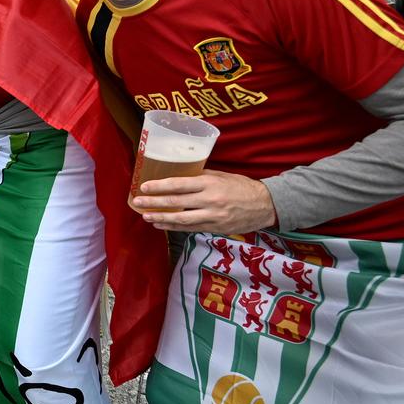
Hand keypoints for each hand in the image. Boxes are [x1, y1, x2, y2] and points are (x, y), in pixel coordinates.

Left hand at [131, 171, 276, 234]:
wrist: (265, 205)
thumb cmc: (241, 186)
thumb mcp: (221, 176)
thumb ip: (200, 176)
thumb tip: (178, 174)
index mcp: (210, 184)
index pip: (179, 184)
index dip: (159, 186)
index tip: (144, 187)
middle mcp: (210, 200)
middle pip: (176, 202)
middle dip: (154, 203)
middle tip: (137, 203)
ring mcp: (212, 216)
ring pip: (181, 219)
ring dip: (161, 219)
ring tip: (146, 217)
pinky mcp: (215, 228)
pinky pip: (191, 228)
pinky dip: (174, 227)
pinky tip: (162, 225)